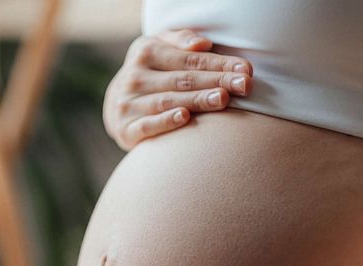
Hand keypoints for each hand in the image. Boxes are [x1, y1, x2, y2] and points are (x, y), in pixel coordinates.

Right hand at [103, 29, 253, 150]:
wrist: (117, 105)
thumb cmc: (151, 72)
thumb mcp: (160, 47)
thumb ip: (181, 40)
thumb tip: (202, 44)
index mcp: (146, 51)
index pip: (189, 59)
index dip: (219, 64)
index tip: (246, 70)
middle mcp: (135, 77)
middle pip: (183, 79)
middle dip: (216, 81)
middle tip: (243, 86)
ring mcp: (128, 103)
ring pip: (168, 101)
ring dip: (197, 100)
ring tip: (222, 99)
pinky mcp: (125, 128)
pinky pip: (148, 125)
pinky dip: (166, 121)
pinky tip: (185, 117)